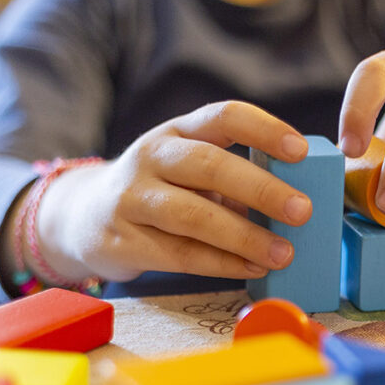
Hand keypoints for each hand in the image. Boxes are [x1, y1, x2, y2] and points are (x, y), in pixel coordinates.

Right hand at [23, 101, 312, 282]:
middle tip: (302, 211)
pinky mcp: (122, 240)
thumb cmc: (159, 190)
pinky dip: (222, 264)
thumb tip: (295, 203)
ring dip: (244, 236)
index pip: (224, 116)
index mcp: (177, 131)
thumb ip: (233, 179)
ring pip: (193, 216)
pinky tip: (252, 269)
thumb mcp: (188, 169)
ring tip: (283, 253)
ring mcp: (132, 198)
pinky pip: (180, 255)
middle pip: (209, 166)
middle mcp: (152, 157)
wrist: (82, 216)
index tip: (300, 150)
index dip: (264, 130)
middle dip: (261, 189)